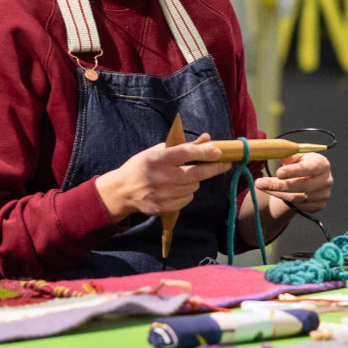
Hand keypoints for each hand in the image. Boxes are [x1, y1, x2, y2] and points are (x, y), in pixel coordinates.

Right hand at [95, 133, 231, 220]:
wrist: (122, 191)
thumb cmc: (142, 166)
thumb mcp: (157, 151)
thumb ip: (183, 145)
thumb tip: (207, 139)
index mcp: (158, 159)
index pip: (186, 153)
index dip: (205, 152)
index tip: (219, 152)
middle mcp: (161, 177)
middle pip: (196, 174)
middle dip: (214, 168)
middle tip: (225, 164)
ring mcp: (163, 195)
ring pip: (193, 187)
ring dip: (195, 181)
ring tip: (183, 176)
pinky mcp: (164, 208)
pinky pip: (187, 199)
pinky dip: (187, 193)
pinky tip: (176, 188)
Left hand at [255, 153, 332, 216]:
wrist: (310, 179)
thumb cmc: (302, 164)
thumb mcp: (297, 156)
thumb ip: (288, 155)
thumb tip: (276, 155)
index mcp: (322, 164)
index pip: (308, 168)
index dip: (293, 171)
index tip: (278, 173)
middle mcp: (326, 180)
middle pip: (301, 185)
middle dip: (278, 185)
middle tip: (259, 183)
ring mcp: (323, 195)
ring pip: (296, 197)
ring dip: (276, 192)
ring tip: (261, 186)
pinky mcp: (318, 206)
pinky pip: (296, 206)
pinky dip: (282, 199)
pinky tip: (273, 192)